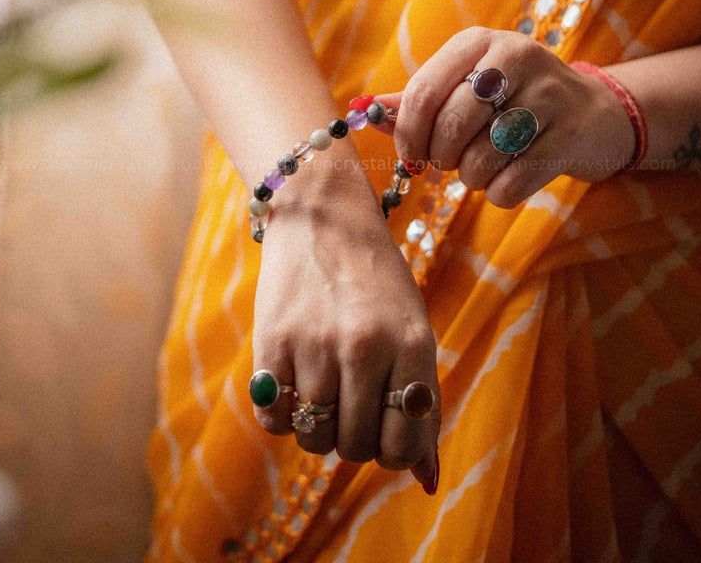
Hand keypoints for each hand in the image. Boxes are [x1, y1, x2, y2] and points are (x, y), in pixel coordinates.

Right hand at [251, 169, 439, 491]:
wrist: (324, 216)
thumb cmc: (376, 280)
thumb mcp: (412, 329)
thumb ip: (420, 402)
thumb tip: (428, 483)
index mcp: (412, 344)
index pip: (404, 446)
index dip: (392, 453)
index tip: (382, 433)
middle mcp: (366, 346)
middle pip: (355, 446)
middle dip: (353, 440)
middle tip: (349, 407)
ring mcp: (316, 343)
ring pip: (314, 437)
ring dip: (317, 430)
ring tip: (321, 394)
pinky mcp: (272, 339)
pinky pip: (273, 418)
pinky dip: (282, 417)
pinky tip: (293, 386)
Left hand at [375, 27, 634, 207]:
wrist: (593, 114)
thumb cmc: (511, 102)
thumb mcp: (465, 86)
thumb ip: (416, 99)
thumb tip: (364, 111)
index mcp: (477, 42)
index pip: (422, 92)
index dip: (406, 134)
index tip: (410, 156)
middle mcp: (515, 57)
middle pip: (451, 125)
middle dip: (440, 158)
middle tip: (448, 162)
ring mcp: (548, 95)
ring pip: (481, 158)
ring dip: (471, 177)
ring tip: (481, 167)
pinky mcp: (570, 137)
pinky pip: (512, 183)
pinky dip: (500, 194)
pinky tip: (509, 179)